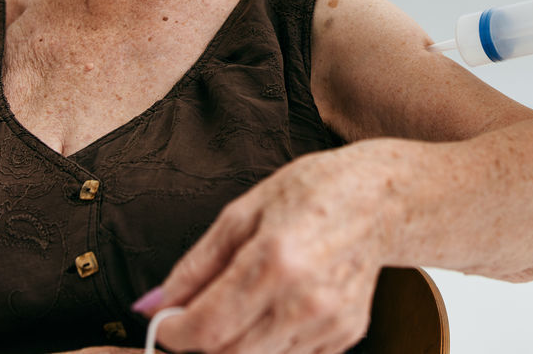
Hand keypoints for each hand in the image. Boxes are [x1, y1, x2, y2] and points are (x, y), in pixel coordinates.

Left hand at [136, 145, 388, 353]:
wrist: (380, 198)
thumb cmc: (311, 192)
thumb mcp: (242, 212)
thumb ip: (196, 264)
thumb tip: (152, 303)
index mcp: (275, 259)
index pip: (207, 327)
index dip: (173, 332)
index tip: (165, 322)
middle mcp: (305, 299)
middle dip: (200, 343)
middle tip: (194, 319)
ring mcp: (329, 322)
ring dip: (234, 344)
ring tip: (236, 308)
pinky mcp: (345, 334)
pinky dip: (269, 344)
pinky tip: (274, 309)